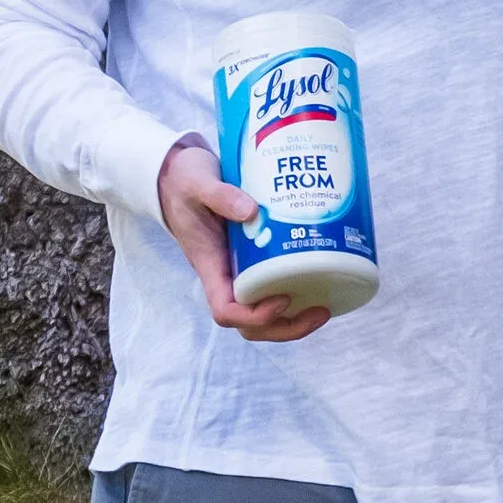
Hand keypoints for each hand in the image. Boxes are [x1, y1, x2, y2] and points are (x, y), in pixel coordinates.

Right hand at [157, 139, 332, 344]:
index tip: (283, 297)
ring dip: (293, 320)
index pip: (226, 310)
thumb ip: (219, 195)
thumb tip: (250, 211)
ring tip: (325, 308)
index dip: (256, 315)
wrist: (177, 175)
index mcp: (209, 265)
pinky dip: (296, 294)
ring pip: (263, 313)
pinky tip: (322, 284)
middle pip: (249, 324)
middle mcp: (225, 275)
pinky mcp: (253, 258)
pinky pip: (272, 288)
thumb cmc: (183, 182)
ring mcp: (239, 269)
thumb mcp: (196, 183)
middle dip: (285, 327)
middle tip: (321, 311)